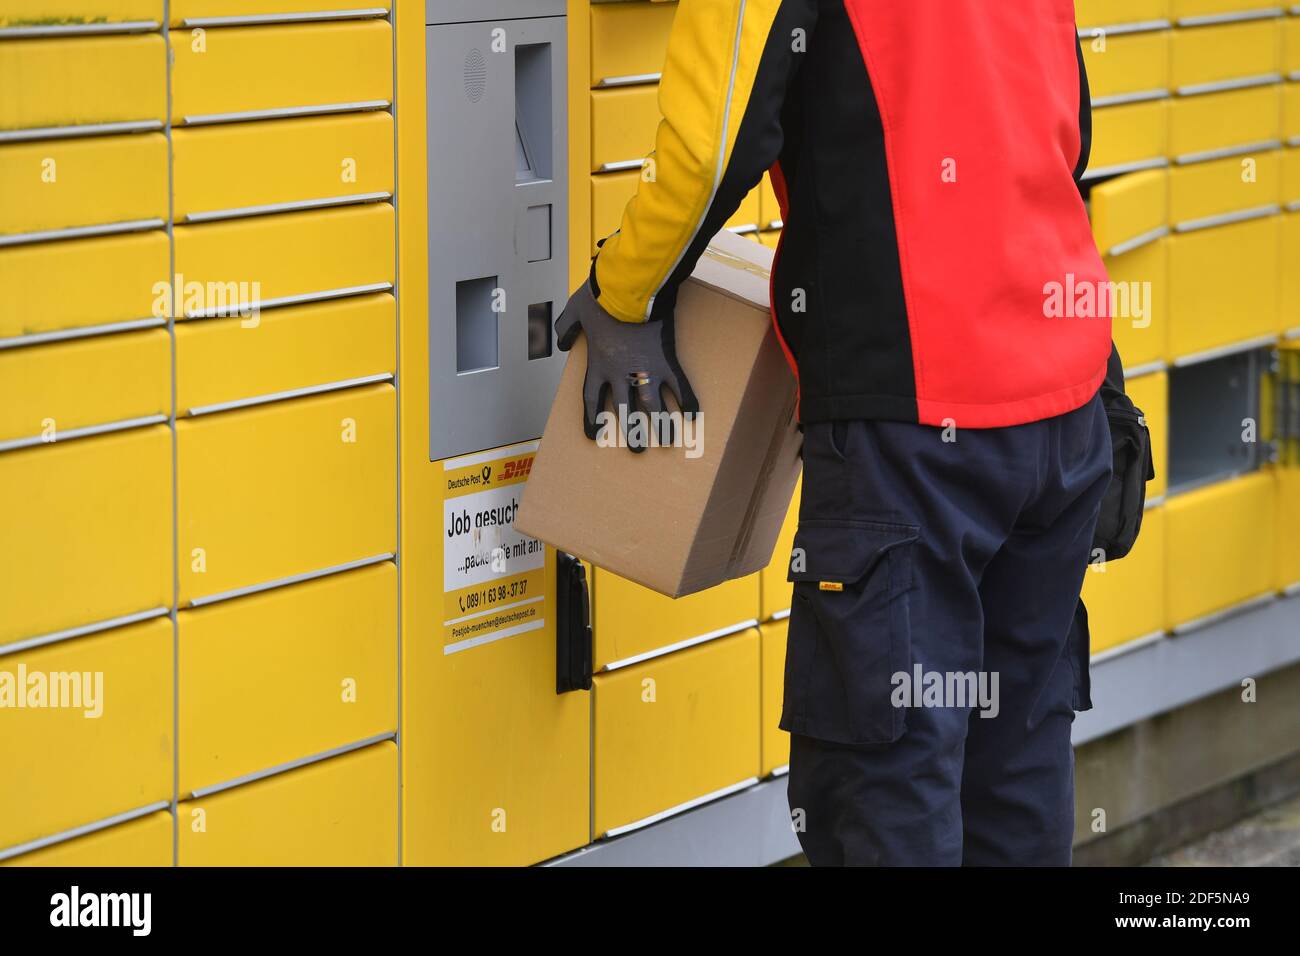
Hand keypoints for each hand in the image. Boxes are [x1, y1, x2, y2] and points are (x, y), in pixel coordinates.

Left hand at [555, 281, 699, 450]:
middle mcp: (621, 374)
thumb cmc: (601, 298)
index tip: (594, 435)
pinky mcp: (666, 361)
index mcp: (598, 365)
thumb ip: (565, 328)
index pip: (592, 399)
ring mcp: (646, 370)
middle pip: (624, 411)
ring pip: (653, 407)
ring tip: (666, 442)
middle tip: (637, 449)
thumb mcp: (574, 311)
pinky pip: (679, 387)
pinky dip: (687, 402)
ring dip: (660, 426)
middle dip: (631, 432)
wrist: (628, 289)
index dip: (592, 419)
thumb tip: (560, 341)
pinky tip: (692, 417)